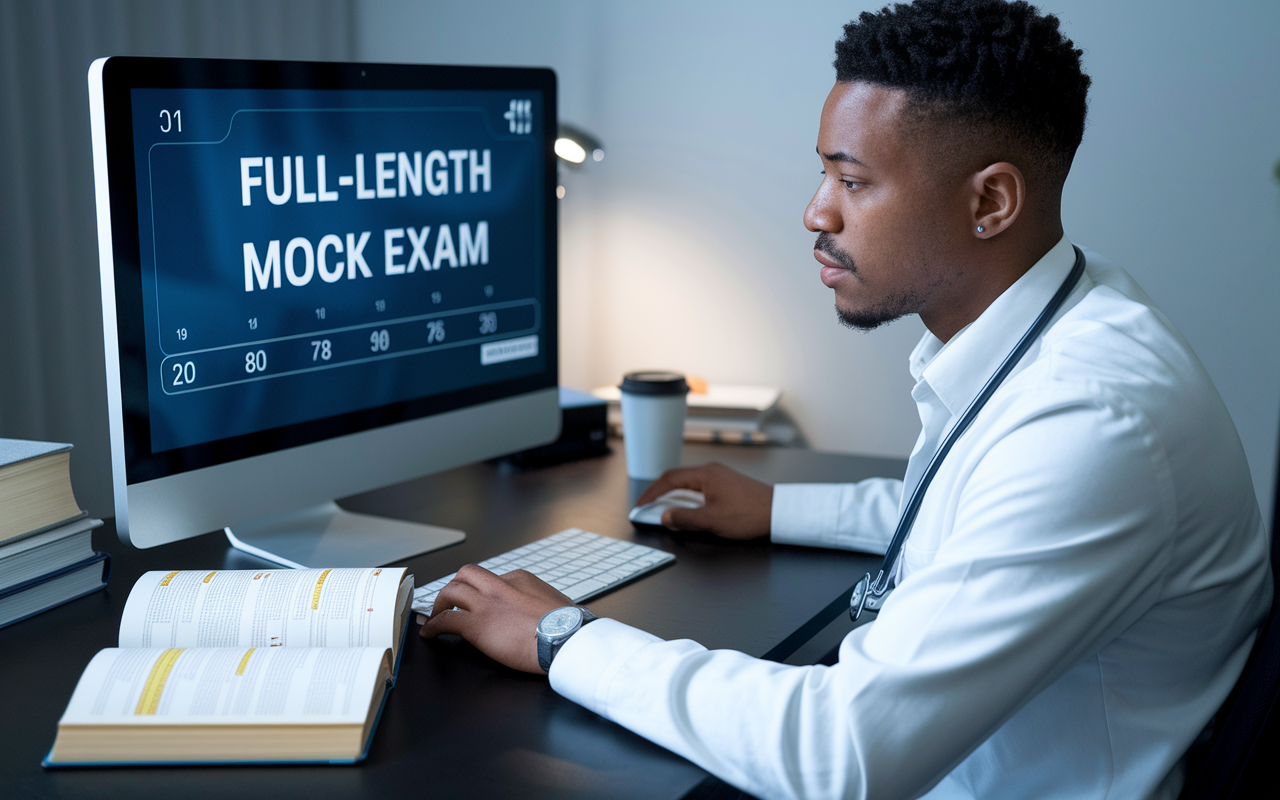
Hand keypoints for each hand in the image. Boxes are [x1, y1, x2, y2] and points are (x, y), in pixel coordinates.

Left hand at [419, 565, 574, 673]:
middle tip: (450, 602)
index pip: (492, 578)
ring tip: (434, 616)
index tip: (480, 604)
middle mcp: (499, 586)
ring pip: (451, 591)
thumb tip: (537, 610)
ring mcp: (486, 604)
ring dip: (440, 603)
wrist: (566, 640)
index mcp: (519, 579)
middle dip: (455, 587)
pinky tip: (430, 633)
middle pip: (466, 575)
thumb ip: (538, 601)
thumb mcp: (554, 602)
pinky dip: (433, 626)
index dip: (482, 593)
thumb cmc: (567, 627)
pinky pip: (445, 620)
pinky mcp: (476, 625)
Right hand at [635, 462, 772, 539]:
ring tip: (664, 512)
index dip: (651, 493)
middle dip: (660, 494)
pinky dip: (688, 499)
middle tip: (648, 508)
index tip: (641, 505)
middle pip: (677, 480)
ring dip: (674, 498)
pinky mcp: (728, 486)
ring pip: (689, 485)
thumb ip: (685, 519)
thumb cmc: (750, 515)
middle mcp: (712, 471)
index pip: (669, 480)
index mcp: (706, 475)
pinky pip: (700, 489)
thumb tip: (665, 517)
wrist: (781, 513)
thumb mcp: (712, 521)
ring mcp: (721, 477)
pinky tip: (688, 511)